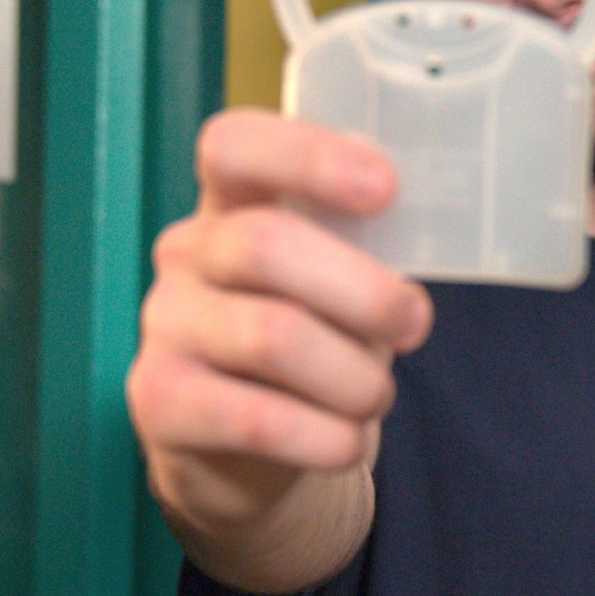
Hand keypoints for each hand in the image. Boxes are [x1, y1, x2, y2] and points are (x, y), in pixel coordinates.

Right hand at [127, 108, 432, 544]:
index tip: (387, 187)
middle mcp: (186, 254)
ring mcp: (165, 327)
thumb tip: (433, 230)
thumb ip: (369, 244)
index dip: (308, 156)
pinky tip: (346, 441)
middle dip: (364, 291)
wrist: (247, 450)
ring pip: (271, 336)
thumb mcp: (341, 279)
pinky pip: (256, 420)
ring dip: (353, 376)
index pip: (234, 145)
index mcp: (230, 202)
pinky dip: (324, 436)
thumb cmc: (314, 338)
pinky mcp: (161, 403)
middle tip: (414, 324)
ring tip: (376, 396)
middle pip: (264, 244)